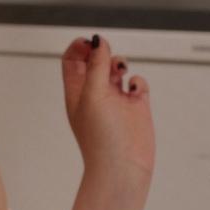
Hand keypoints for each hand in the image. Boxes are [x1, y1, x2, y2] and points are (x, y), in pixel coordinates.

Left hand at [61, 34, 155, 180]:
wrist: (123, 168)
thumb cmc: (100, 137)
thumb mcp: (92, 95)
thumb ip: (96, 66)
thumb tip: (98, 41)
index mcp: (76, 92)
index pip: (72, 61)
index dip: (79, 47)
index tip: (89, 42)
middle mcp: (94, 94)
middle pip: (95, 61)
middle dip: (101, 52)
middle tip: (106, 55)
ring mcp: (116, 100)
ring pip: (116, 69)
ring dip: (119, 62)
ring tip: (120, 70)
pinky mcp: (136, 107)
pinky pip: (137, 83)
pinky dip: (137, 80)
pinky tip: (135, 91)